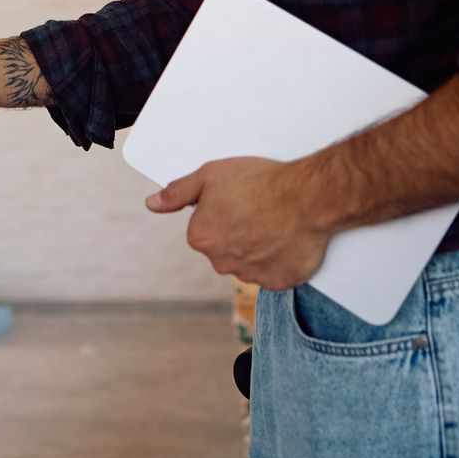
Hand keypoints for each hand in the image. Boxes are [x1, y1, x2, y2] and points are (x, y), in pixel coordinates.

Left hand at [145, 156, 330, 290]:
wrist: (307, 197)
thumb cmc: (260, 182)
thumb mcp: (209, 175)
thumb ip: (177, 192)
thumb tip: (152, 203)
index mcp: (200, 238)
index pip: (204, 228)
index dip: (222, 211)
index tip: (239, 200)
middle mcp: (221, 262)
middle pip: (225, 247)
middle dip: (239, 232)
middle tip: (259, 210)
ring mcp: (250, 275)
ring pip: (249, 261)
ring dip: (259, 247)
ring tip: (276, 222)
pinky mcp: (278, 282)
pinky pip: (274, 273)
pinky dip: (279, 260)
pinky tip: (287, 240)